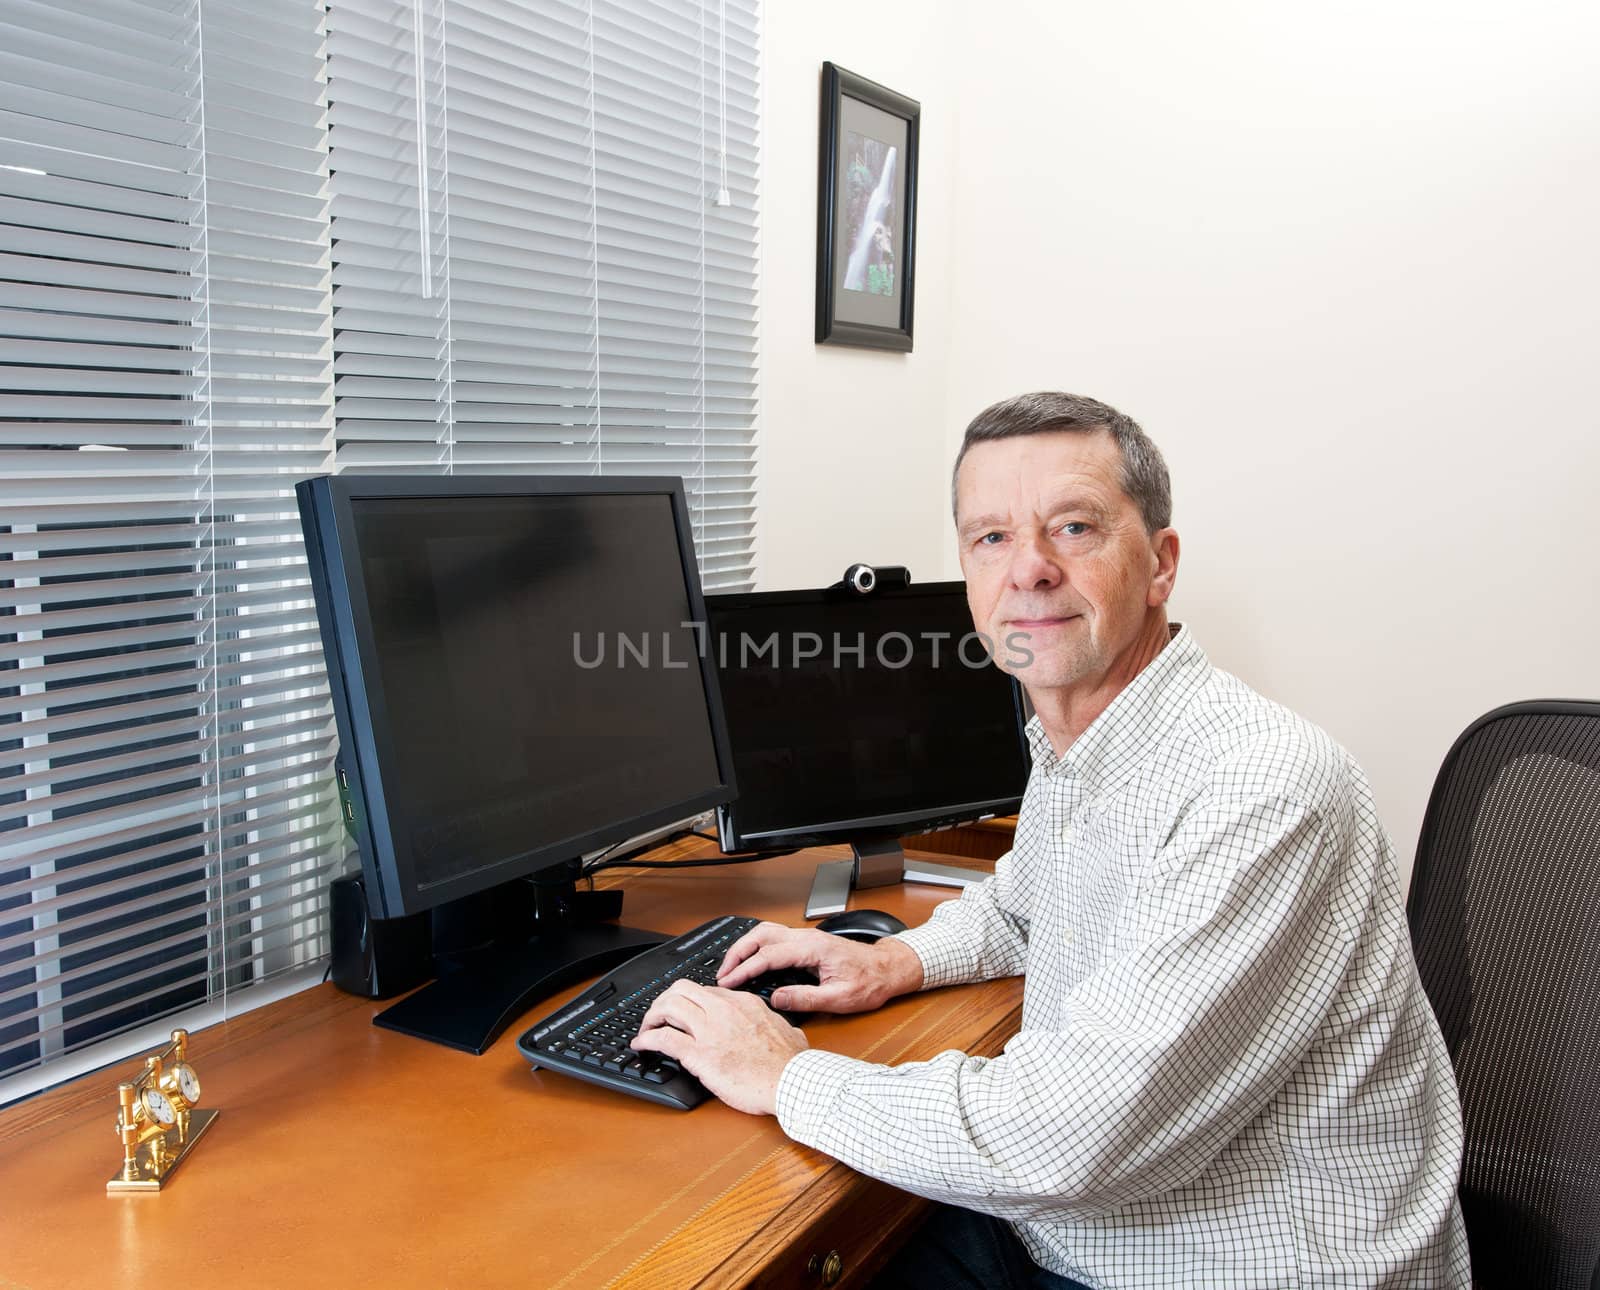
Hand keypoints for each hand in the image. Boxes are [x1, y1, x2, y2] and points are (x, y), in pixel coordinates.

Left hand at [631, 980, 805, 1114]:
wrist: (791, 1082)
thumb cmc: (791, 1063)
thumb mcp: (788, 1031)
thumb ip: (779, 1024)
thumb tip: (784, 1028)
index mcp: (743, 1003)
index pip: (706, 991)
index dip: (690, 1001)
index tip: (685, 1012)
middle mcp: (724, 1010)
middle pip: (681, 989)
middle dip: (664, 1000)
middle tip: (659, 1016)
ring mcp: (710, 1030)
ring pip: (668, 1006)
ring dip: (651, 1016)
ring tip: (647, 1028)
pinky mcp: (699, 1054)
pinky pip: (663, 1039)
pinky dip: (646, 1040)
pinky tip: (641, 1045)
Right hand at [716, 922, 923, 1013]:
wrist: (888, 969)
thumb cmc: (870, 983)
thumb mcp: (839, 999)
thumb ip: (805, 999)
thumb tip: (776, 999)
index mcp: (812, 949)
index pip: (768, 955)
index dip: (744, 969)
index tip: (728, 982)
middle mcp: (807, 938)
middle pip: (761, 935)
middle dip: (737, 952)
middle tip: (722, 974)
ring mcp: (807, 938)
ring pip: (766, 932)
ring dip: (745, 947)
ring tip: (731, 967)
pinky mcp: (807, 943)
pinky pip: (775, 938)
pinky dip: (757, 947)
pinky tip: (751, 961)